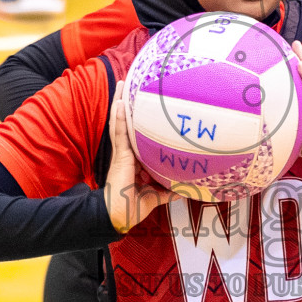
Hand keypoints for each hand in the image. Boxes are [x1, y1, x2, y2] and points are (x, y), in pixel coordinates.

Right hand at [103, 80, 173, 233]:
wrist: (119, 216)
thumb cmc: (131, 209)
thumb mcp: (155, 197)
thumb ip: (168, 192)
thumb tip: (184, 190)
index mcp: (134, 162)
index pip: (136, 138)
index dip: (137, 122)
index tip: (143, 107)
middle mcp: (127, 154)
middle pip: (127, 125)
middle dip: (127, 107)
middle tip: (129, 86)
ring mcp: (122, 153)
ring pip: (120, 124)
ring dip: (120, 104)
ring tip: (122, 85)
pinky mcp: (120, 156)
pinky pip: (119, 133)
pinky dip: (118, 118)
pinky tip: (118, 103)